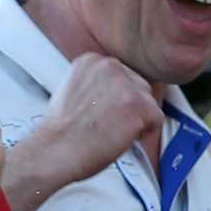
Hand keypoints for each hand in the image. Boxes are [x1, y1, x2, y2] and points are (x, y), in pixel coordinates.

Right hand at [41, 53, 162, 186]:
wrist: (54, 150)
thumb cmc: (60, 131)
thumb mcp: (70, 90)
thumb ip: (95, 84)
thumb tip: (114, 92)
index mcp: (92, 60)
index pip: (121, 76)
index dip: (115, 98)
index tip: (102, 111)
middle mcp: (110, 66)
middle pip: (138, 86)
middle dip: (128, 107)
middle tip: (107, 125)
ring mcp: (126, 85)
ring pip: (148, 103)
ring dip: (135, 120)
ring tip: (110, 131)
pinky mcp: (139, 105)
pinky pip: (156, 120)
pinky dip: (142, 134)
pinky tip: (118, 137)